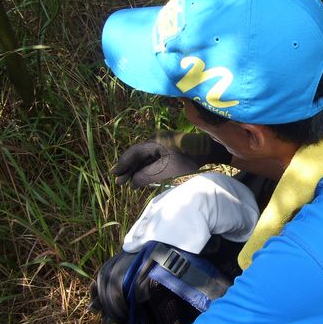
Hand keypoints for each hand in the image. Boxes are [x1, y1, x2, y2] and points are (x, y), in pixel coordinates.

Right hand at [112, 131, 230, 187]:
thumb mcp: (166, 169)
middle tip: (119, 182)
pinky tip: (142, 176)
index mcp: (153, 142)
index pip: (133, 153)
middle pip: (137, 156)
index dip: (123, 164)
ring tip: (128, 181)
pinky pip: (152, 158)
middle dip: (129, 169)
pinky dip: (146, 167)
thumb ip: (148, 175)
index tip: (115, 175)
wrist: (207, 149)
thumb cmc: (187, 158)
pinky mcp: (168, 148)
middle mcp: (155, 140)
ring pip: (145, 157)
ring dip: (137, 169)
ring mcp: (162, 143)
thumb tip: (133, 182)